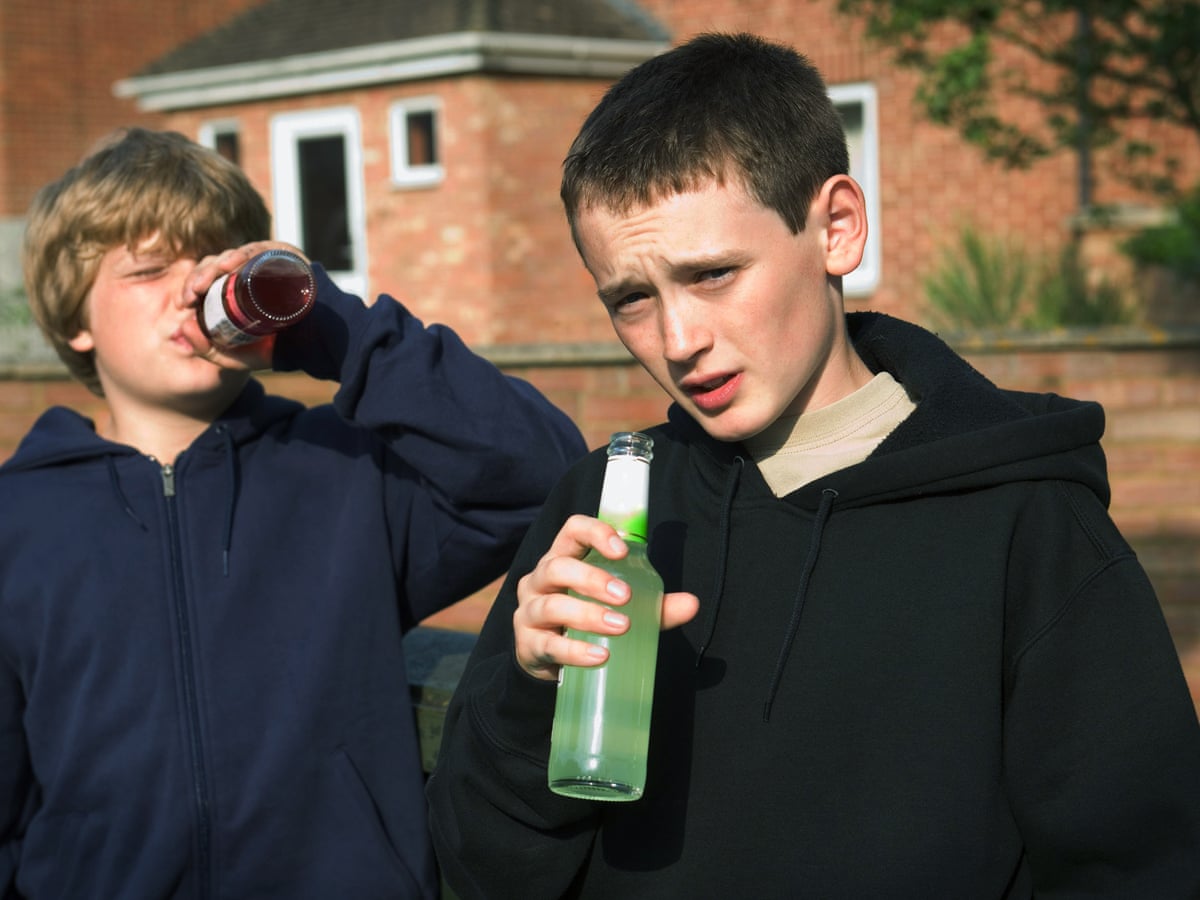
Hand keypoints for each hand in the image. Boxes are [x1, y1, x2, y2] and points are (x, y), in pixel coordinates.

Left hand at [178, 240, 308, 370]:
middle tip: (192, 294)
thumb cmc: (279, 348)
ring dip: (216, 265)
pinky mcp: (286, 256)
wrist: (317, 346)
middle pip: (219, 263)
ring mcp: (269, 262)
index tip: (185, 302)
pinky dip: (244, 254)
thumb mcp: (237, 356)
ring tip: (205, 283)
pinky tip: (230, 264)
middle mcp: (252, 270)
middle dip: (200, 275)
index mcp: (239, 286)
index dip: (193, 284)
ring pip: (235, 254)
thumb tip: (182, 328)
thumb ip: (208, 349)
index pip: (210, 276)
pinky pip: (261, 250)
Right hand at [514, 514, 699, 680]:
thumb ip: (655, 604)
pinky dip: (575, 650)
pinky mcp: (527, 645)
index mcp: (563, 558)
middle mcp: (540, 580)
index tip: (622, 550)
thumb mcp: (621, 607)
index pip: (572, 530)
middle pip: (557, 566)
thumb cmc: (587, 619)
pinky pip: (548, 645)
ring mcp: (529, 612)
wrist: (551, 660)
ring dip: (587, 615)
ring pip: (551, 606)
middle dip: (592, 579)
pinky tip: (599, 656)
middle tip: (626, 597)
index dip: (594, 533)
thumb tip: (692, 604)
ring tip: (620, 627)